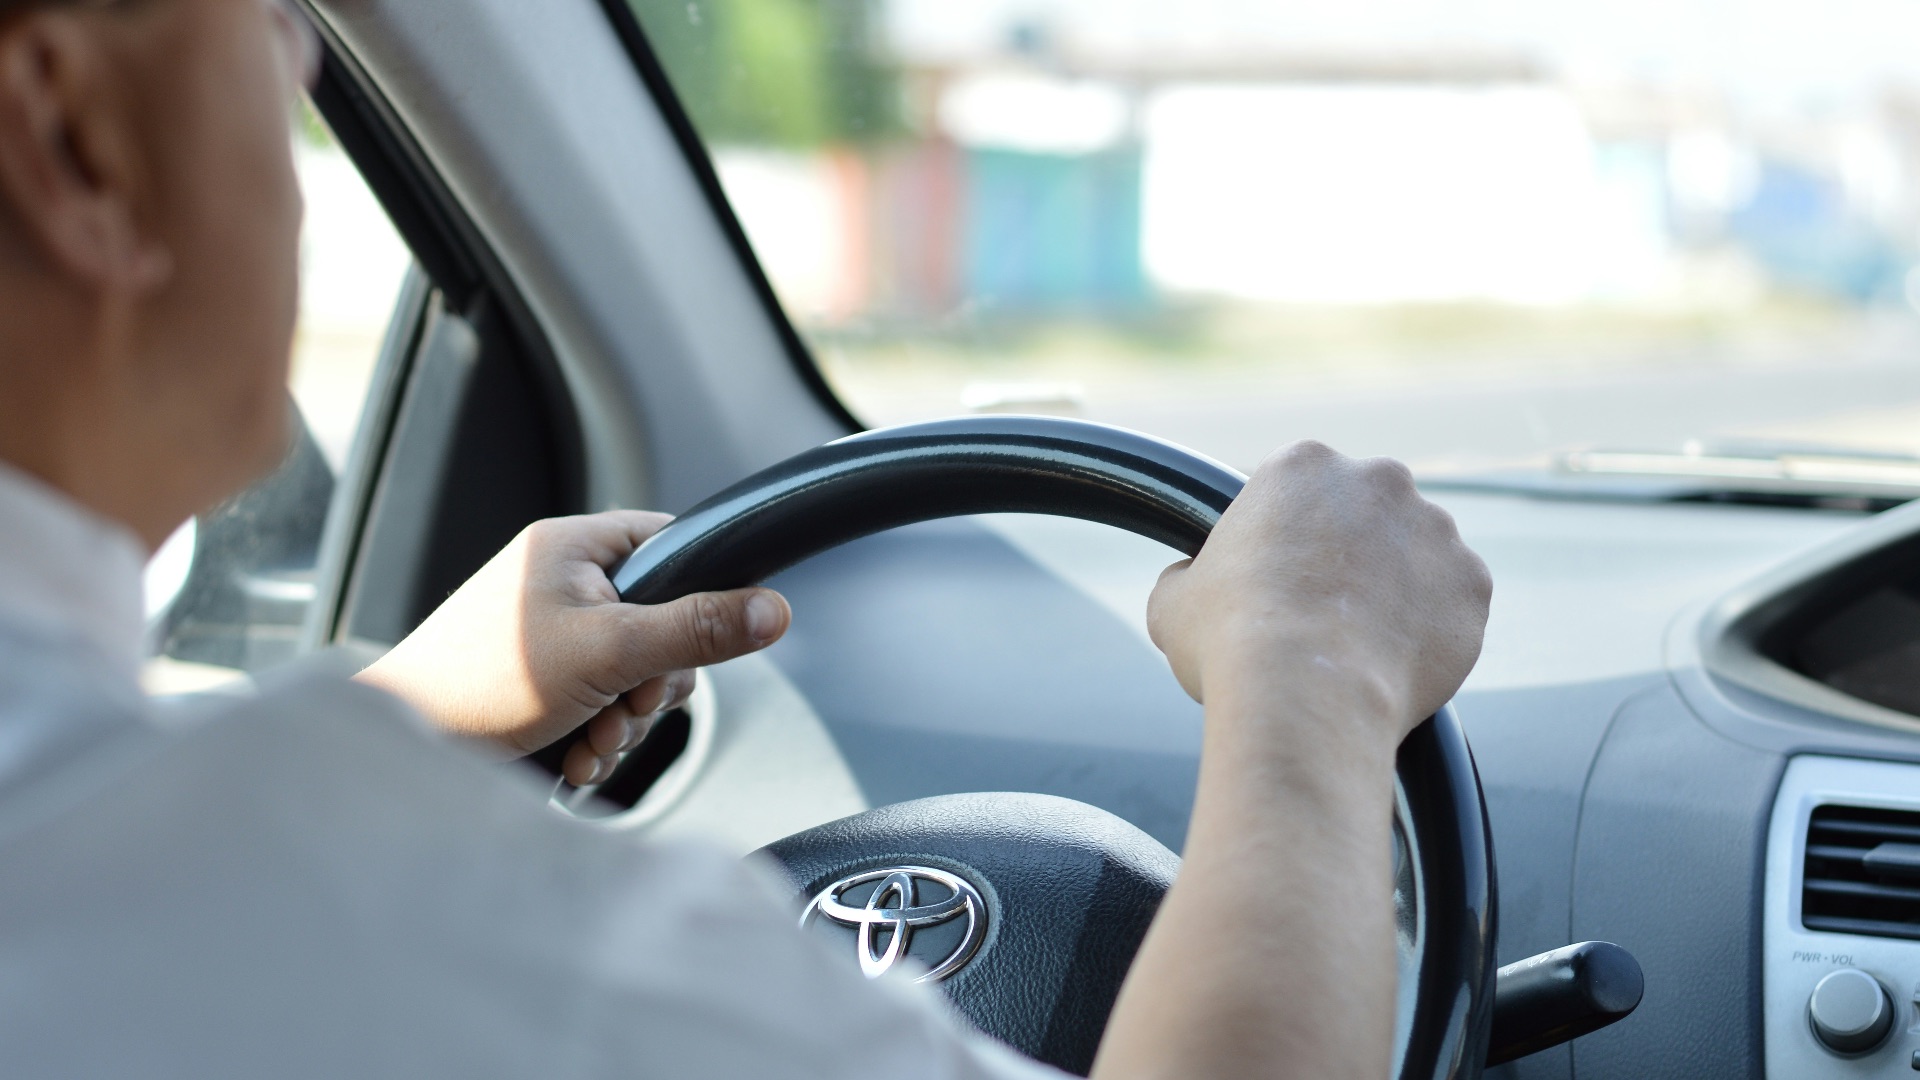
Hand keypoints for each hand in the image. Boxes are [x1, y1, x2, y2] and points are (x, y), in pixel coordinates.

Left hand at [355, 511, 790, 784]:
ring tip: (588, 742)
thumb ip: (696, 630)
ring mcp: (550, 633)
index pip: (674, 546)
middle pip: (663, 624)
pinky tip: (574, 756)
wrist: (403, 749)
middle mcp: (562, 581)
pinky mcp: (540, 681)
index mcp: (573, 546)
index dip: (698, 596)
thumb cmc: (481, 685)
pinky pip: (601, 703)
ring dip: (624, 722)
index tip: (691, 644)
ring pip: (635, 674)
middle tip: (624, 707)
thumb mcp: (610, 652)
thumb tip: (775, 610)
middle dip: (652, 687)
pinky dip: (597, 738)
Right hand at [1147, 440, 1490, 748]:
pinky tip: (1395, 661)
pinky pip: (1454, 602)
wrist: (1305, 695)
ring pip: (1416, 555)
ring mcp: (1436, 529)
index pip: (1299, 489)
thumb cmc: (1232, 641)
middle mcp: (1379, 480)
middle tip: (1322, 609)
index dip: (1286, 535)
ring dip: (1397, 587)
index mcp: (1303, 465)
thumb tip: (1187, 583)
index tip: (1279, 575)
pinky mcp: (1472, 583)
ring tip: (1360, 645)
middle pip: (1367, 511)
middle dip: (1351, 552)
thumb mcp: (1173, 600)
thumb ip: (1188, 576)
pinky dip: (1433, 628)